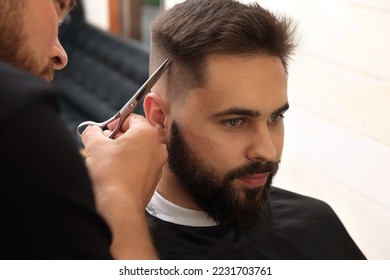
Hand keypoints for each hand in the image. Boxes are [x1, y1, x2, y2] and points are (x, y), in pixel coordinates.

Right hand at [81, 114, 166, 258]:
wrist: (119, 206)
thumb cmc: (111, 175)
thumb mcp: (94, 146)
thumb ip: (92, 132)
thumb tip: (91, 131)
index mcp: (147, 134)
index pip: (133, 118)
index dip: (117, 122)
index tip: (107, 129)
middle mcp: (157, 148)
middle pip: (138, 135)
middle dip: (120, 137)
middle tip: (105, 143)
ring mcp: (158, 165)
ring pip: (140, 151)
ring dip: (125, 152)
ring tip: (108, 159)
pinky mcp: (153, 180)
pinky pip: (142, 166)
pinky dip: (130, 165)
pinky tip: (116, 173)